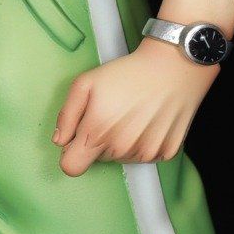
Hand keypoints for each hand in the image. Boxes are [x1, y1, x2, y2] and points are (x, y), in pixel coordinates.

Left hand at [52, 36, 219, 176]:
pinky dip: (143, 142)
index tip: (80, 138)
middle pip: (98, 159)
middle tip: (112, 113)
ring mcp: (146, 153)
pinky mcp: (166, 152)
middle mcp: (122, 149)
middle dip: (99, 141)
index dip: (72, 153)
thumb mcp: (86, 83)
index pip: (71, 167)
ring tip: (133, 114)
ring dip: (122, 142)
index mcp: (97, 133)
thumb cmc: (127, 72)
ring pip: (121, 158)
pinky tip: (149, 120)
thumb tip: (60, 140)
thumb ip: (66, 115)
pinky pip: (145, 156)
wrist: (174, 66)